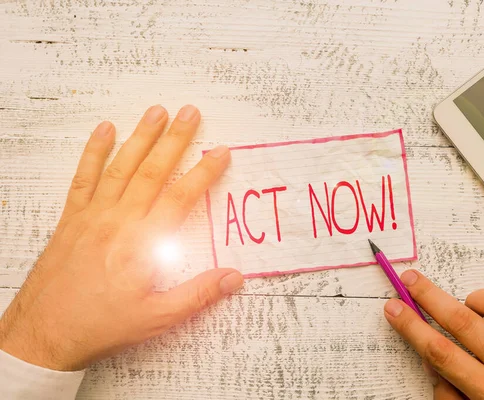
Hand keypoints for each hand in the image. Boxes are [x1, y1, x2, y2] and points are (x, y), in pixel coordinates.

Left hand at [0, 105, 243, 370]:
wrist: (44, 332)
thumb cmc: (102, 325)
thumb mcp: (157, 319)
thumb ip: (198, 295)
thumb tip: (234, 277)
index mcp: (143, 244)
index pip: (180, 198)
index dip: (204, 173)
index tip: (220, 152)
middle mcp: (119, 221)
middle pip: (152, 171)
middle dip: (175, 140)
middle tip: (191, 113)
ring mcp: (93, 215)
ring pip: (121, 167)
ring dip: (141, 137)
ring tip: (157, 111)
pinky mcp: (72, 217)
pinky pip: (84, 177)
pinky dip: (94, 151)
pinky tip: (104, 130)